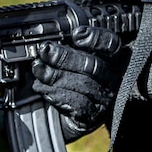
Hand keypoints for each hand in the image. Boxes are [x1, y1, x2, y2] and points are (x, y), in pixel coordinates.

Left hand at [32, 25, 123, 141]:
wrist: (64, 115)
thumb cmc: (67, 81)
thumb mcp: (69, 61)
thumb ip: (66, 49)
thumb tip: (49, 43)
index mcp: (110, 60)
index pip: (112, 45)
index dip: (96, 38)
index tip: (76, 35)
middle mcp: (112, 79)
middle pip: (94, 65)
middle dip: (66, 57)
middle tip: (45, 50)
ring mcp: (105, 99)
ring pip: (84, 83)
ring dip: (56, 75)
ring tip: (38, 69)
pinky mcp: (94, 116)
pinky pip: (78, 103)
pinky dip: (57, 94)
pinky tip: (43, 88)